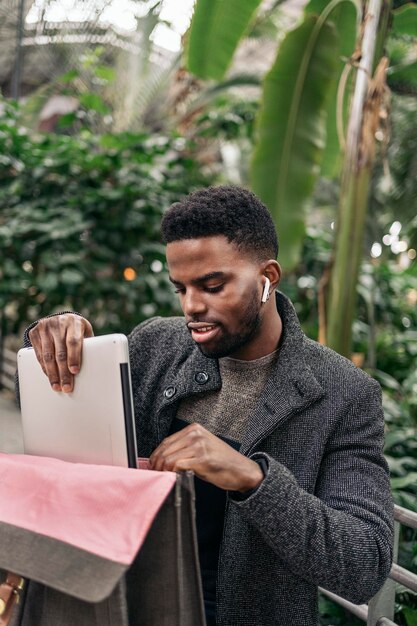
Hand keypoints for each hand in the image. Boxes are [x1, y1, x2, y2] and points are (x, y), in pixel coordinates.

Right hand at [28, 314, 93, 392]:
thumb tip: (94, 367)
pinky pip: (39, 355)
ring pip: (48, 356)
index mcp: (74, 322)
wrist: (60, 318)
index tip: (75, 371)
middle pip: (60, 352)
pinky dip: (44, 368)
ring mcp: (45, 327)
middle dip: (63, 372)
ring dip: (52, 374)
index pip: (73, 341)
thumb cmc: (77, 330)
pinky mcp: (34, 332)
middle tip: (67, 387)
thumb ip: (88, 346)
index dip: (74, 357)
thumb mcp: (85, 333)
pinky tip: (50, 377)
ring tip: (57, 386)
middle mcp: (58, 323)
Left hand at [149, 423, 263, 491]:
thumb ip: (185, 448)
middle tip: (155, 473)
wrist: (242, 470)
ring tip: (164, 476)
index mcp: (195, 429)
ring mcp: (200, 446)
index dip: (156, 455)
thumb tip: (164, 458)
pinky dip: (172, 473)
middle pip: (165, 449)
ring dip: (163, 470)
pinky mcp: (203, 459)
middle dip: (156, 464)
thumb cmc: (222, 462)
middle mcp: (196, 434)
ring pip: (169, 458)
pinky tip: (174, 477)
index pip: (166, 441)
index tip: (153, 465)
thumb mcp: (202, 448)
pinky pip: (178, 465)